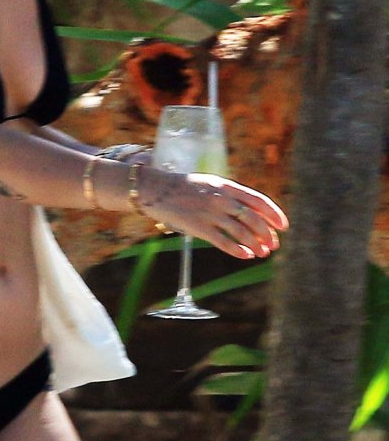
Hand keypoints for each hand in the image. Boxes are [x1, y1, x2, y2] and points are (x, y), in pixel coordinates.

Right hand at [137, 167, 288, 259]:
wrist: (158, 190)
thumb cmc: (186, 188)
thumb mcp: (212, 184)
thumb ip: (231, 196)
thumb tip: (253, 213)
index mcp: (226, 186)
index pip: (258, 200)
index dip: (274, 214)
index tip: (283, 227)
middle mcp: (220, 199)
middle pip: (253, 219)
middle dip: (267, 234)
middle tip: (273, 245)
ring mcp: (210, 213)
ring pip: (241, 232)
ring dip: (255, 245)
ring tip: (262, 253)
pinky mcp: (199, 228)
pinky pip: (224, 242)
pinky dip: (238, 251)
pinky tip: (246, 256)